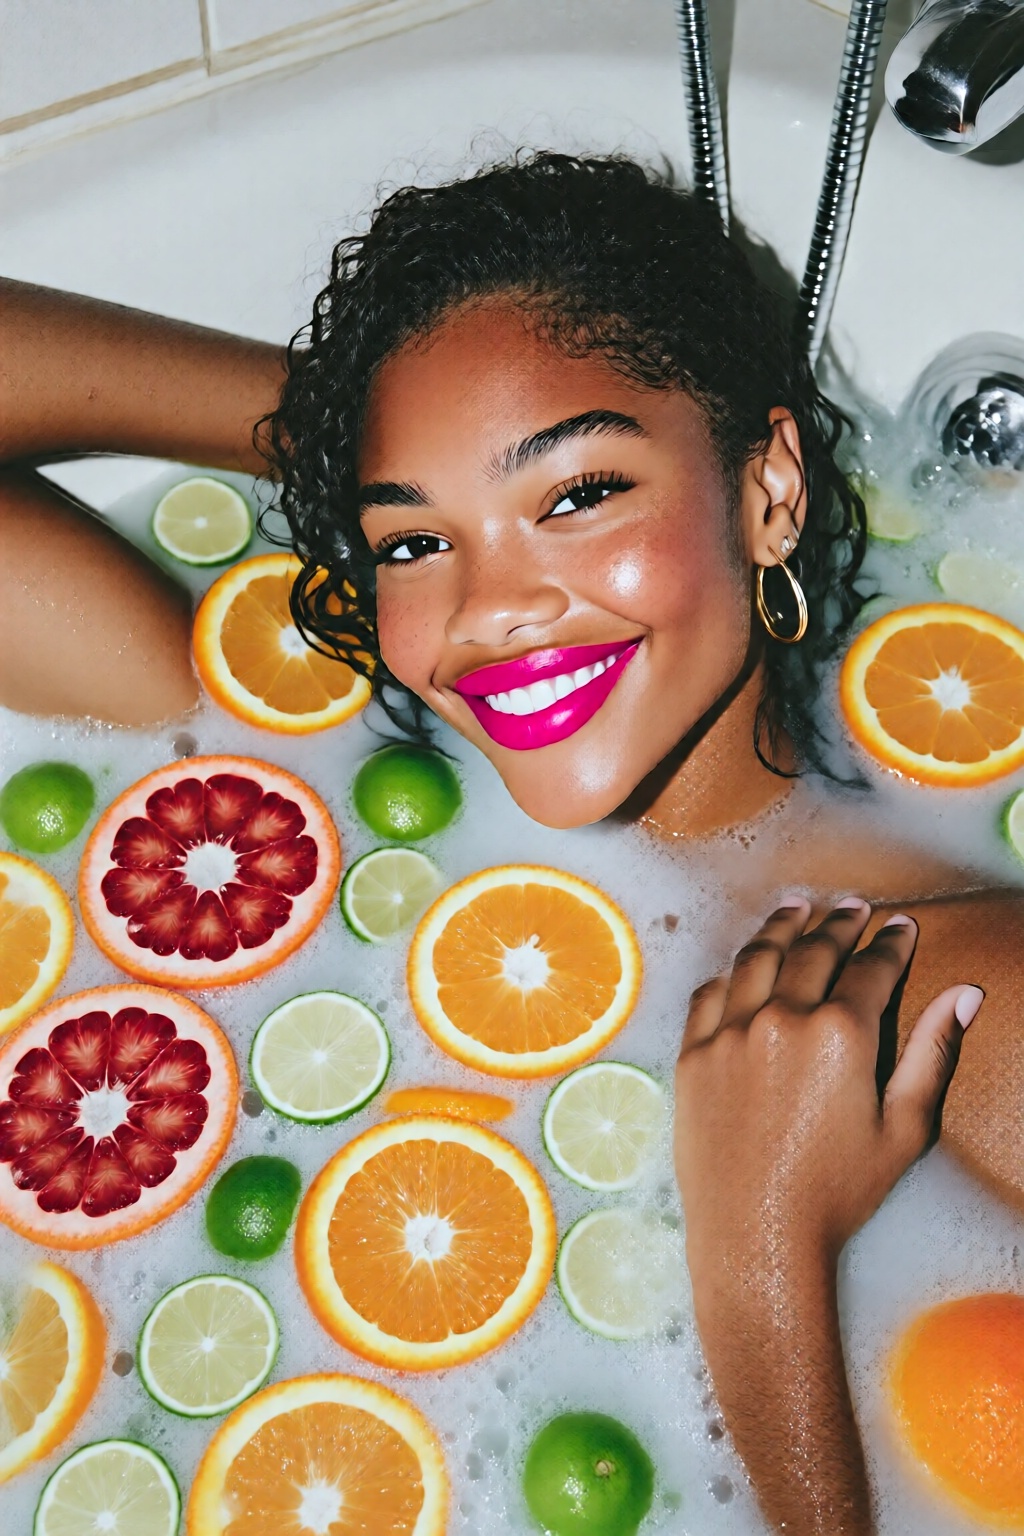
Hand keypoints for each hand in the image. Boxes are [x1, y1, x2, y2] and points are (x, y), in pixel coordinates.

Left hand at [676, 896, 980, 1275]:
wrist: (756, 1236)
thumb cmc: (838, 1192)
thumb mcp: (904, 1128)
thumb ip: (931, 1053)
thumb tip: (965, 995)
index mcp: (841, 1034)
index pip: (871, 967)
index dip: (890, 942)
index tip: (899, 925)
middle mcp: (781, 1019)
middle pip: (813, 951)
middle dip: (838, 924)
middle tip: (852, 908)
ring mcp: (730, 1032)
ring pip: (756, 958)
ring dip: (781, 927)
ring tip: (797, 908)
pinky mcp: (693, 1054)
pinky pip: (710, 992)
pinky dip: (732, 969)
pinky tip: (744, 961)